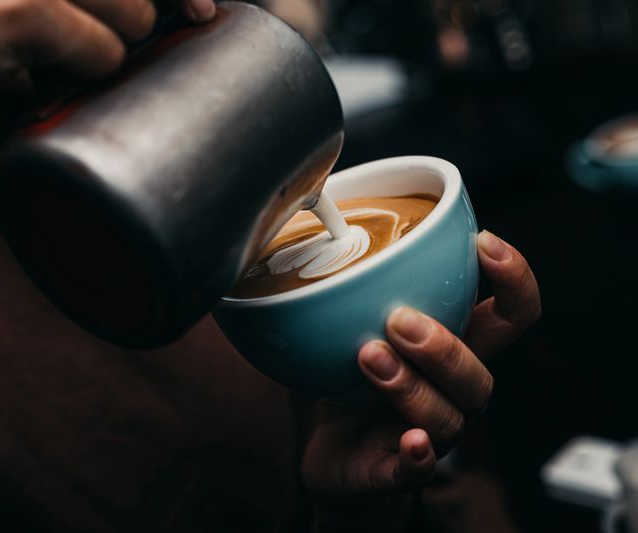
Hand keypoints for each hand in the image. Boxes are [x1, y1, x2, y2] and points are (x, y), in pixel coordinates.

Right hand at [0, 0, 215, 158]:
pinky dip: (75, 76)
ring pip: (134, 18)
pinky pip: (103, 54)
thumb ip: (73, 14)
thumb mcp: (13, 15)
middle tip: (83, 48)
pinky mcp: (26, 9)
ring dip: (101, 53)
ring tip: (43, 63)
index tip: (204, 8)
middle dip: (133, 25)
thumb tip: (150, 21)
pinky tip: (24, 77)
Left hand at [302, 230, 540, 530]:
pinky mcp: (398, 470)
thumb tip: (324, 214)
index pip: (511, 314)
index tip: (483, 242)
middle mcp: (454, 390)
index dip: (513, 279)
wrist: (332, 448)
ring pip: (449, 417)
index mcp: (456, 345)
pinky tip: (409, 441)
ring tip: (368, 357)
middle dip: (446, 346)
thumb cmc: (352, 375)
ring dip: (411, 386)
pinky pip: (419, 470)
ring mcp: (432, 433)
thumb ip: (360, 281)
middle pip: (480, 373)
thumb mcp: (359, 320)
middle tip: (398, 320)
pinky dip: (418, 457)